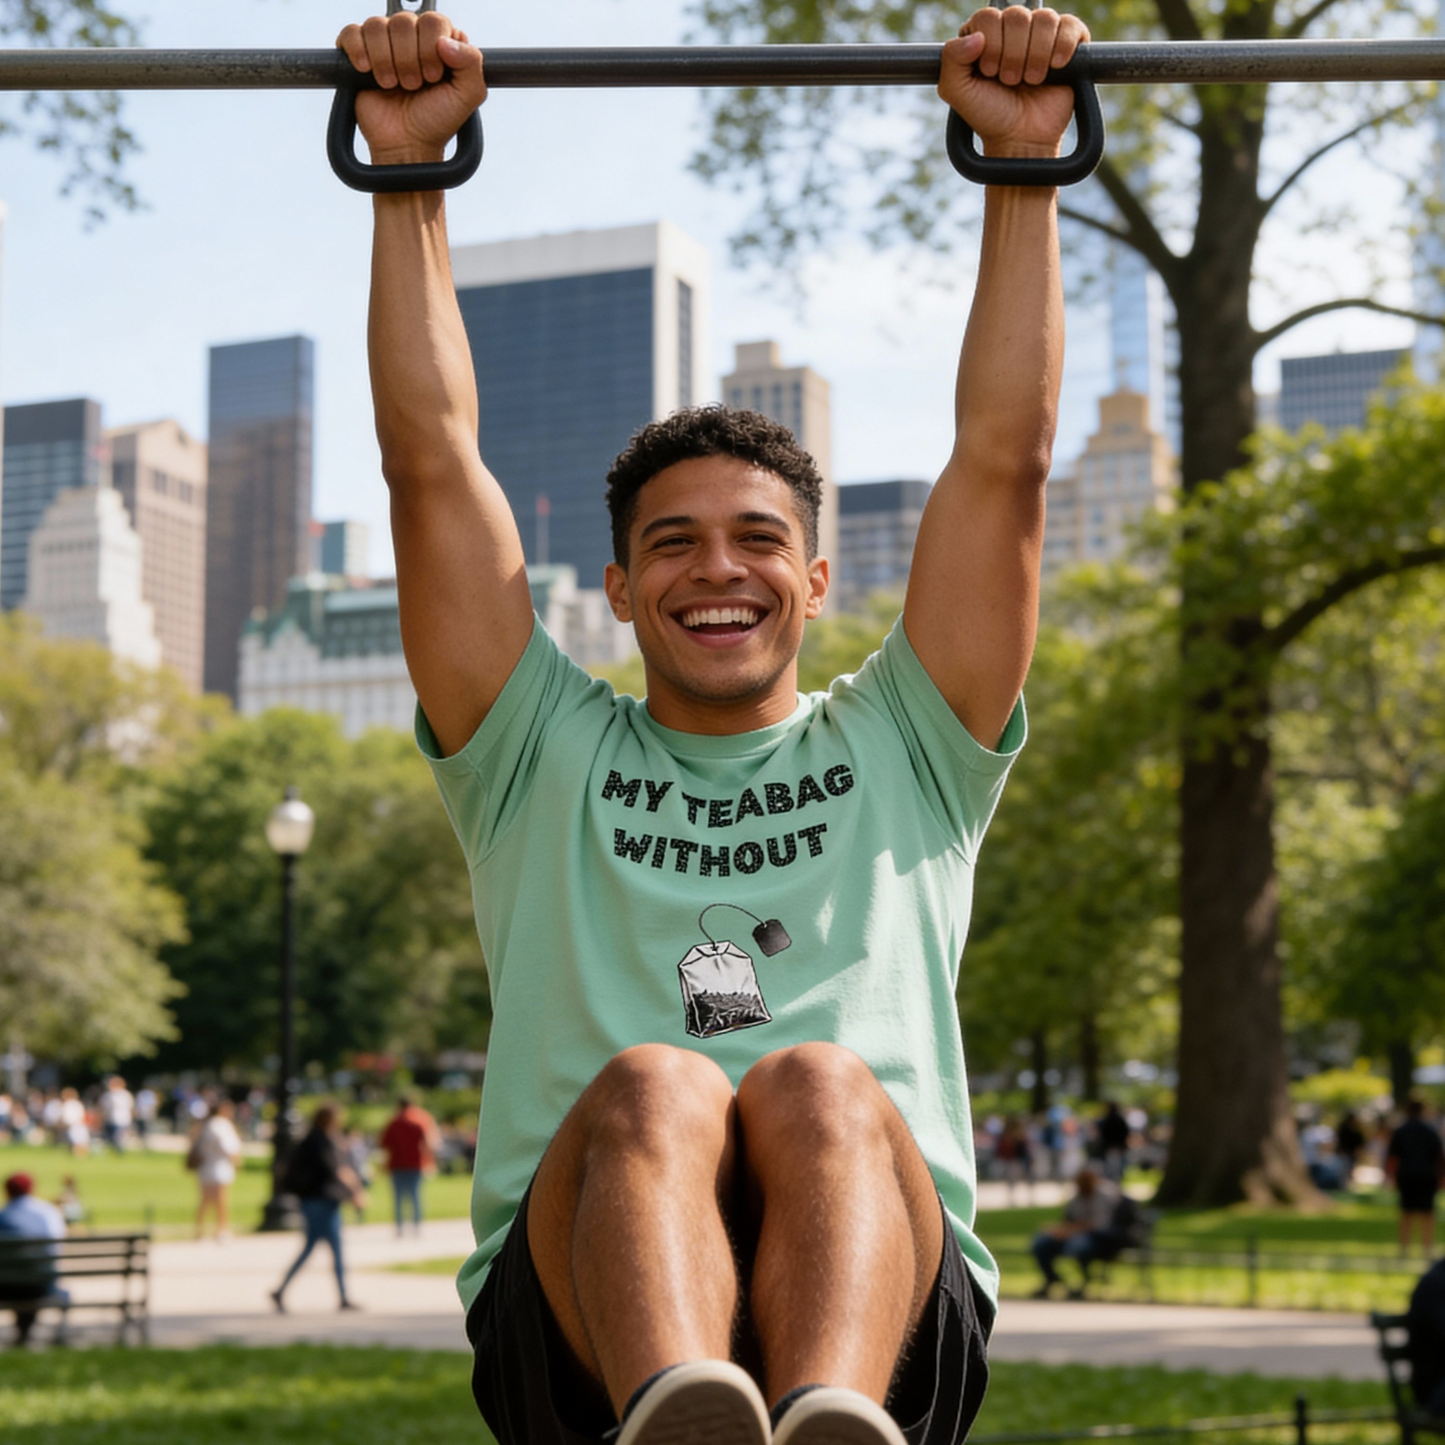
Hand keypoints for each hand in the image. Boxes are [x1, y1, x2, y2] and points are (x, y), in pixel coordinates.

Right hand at [336, 11, 486, 164]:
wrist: (407, 144)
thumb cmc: (437, 120)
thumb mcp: (468, 95)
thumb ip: (471, 62)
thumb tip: (445, 40)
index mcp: (439, 40)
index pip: (432, 20)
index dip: (430, 48)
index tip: (432, 78)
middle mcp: (412, 36)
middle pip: (403, 21)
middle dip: (408, 60)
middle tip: (412, 86)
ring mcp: (383, 43)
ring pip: (376, 25)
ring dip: (385, 60)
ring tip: (392, 85)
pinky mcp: (357, 52)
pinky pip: (351, 33)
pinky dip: (358, 51)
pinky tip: (368, 72)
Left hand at [939, 7, 1088, 156]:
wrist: (1021, 138)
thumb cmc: (989, 114)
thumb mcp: (956, 91)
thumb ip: (951, 58)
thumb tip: (976, 36)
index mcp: (983, 34)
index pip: (988, 16)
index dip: (991, 45)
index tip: (990, 73)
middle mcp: (1012, 28)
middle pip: (1017, 16)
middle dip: (1012, 55)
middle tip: (1010, 81)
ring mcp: (1041, 33)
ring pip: (1044, 19)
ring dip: (1035, 56)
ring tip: (1030, 80)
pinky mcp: (1068, 42)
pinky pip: (1071, 25)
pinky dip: (1062, 47)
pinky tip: (1054, 68)